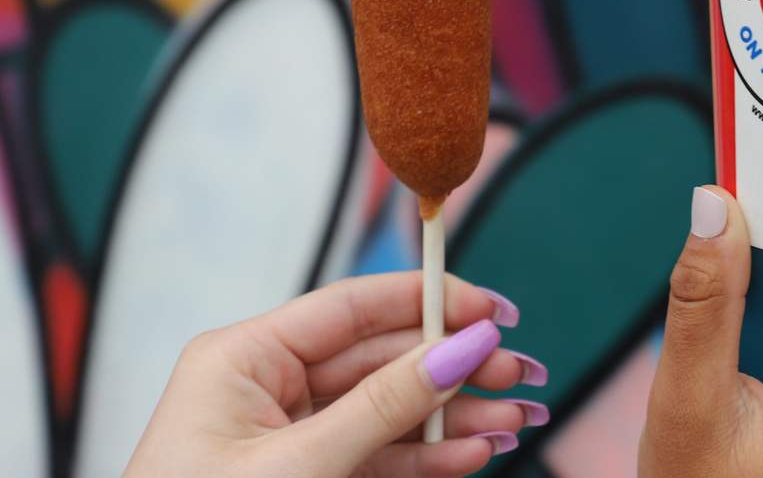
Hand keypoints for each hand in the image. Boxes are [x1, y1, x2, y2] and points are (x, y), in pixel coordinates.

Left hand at [124, 271, 546, 477]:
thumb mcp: (298, 466)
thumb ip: (383, 407)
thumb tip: (462, 347)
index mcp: (241, 359)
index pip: (350, 308)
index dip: (427, 301)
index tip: (492, 310)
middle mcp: (266, 388)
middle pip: (382, 359)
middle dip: (456, 367)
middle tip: (522, 372)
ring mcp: (289, 437)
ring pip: (390, 411)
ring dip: (456, 417)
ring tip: (517, 420)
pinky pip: (380, 456)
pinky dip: (429, 456)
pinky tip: (475, 452)